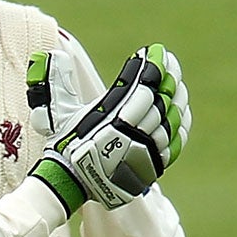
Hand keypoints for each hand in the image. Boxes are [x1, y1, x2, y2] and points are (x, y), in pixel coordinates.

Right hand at [29, 43, 188, 213]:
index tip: (157, 52)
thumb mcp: (55, 113)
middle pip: (161, 102)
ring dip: (177, 99)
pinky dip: (180, 125)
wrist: (70, 184)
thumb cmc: (64, 145)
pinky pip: (174, 143)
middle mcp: (131, 137)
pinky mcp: (152, 167)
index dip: (154, 67)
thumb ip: (57, 83)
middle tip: (171, 64)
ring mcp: (144, 153)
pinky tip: (182, 110)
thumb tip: (54, 56)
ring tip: (178, 84)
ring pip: (171, 120)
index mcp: (110, 120)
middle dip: (169, 79)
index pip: (143, 88)